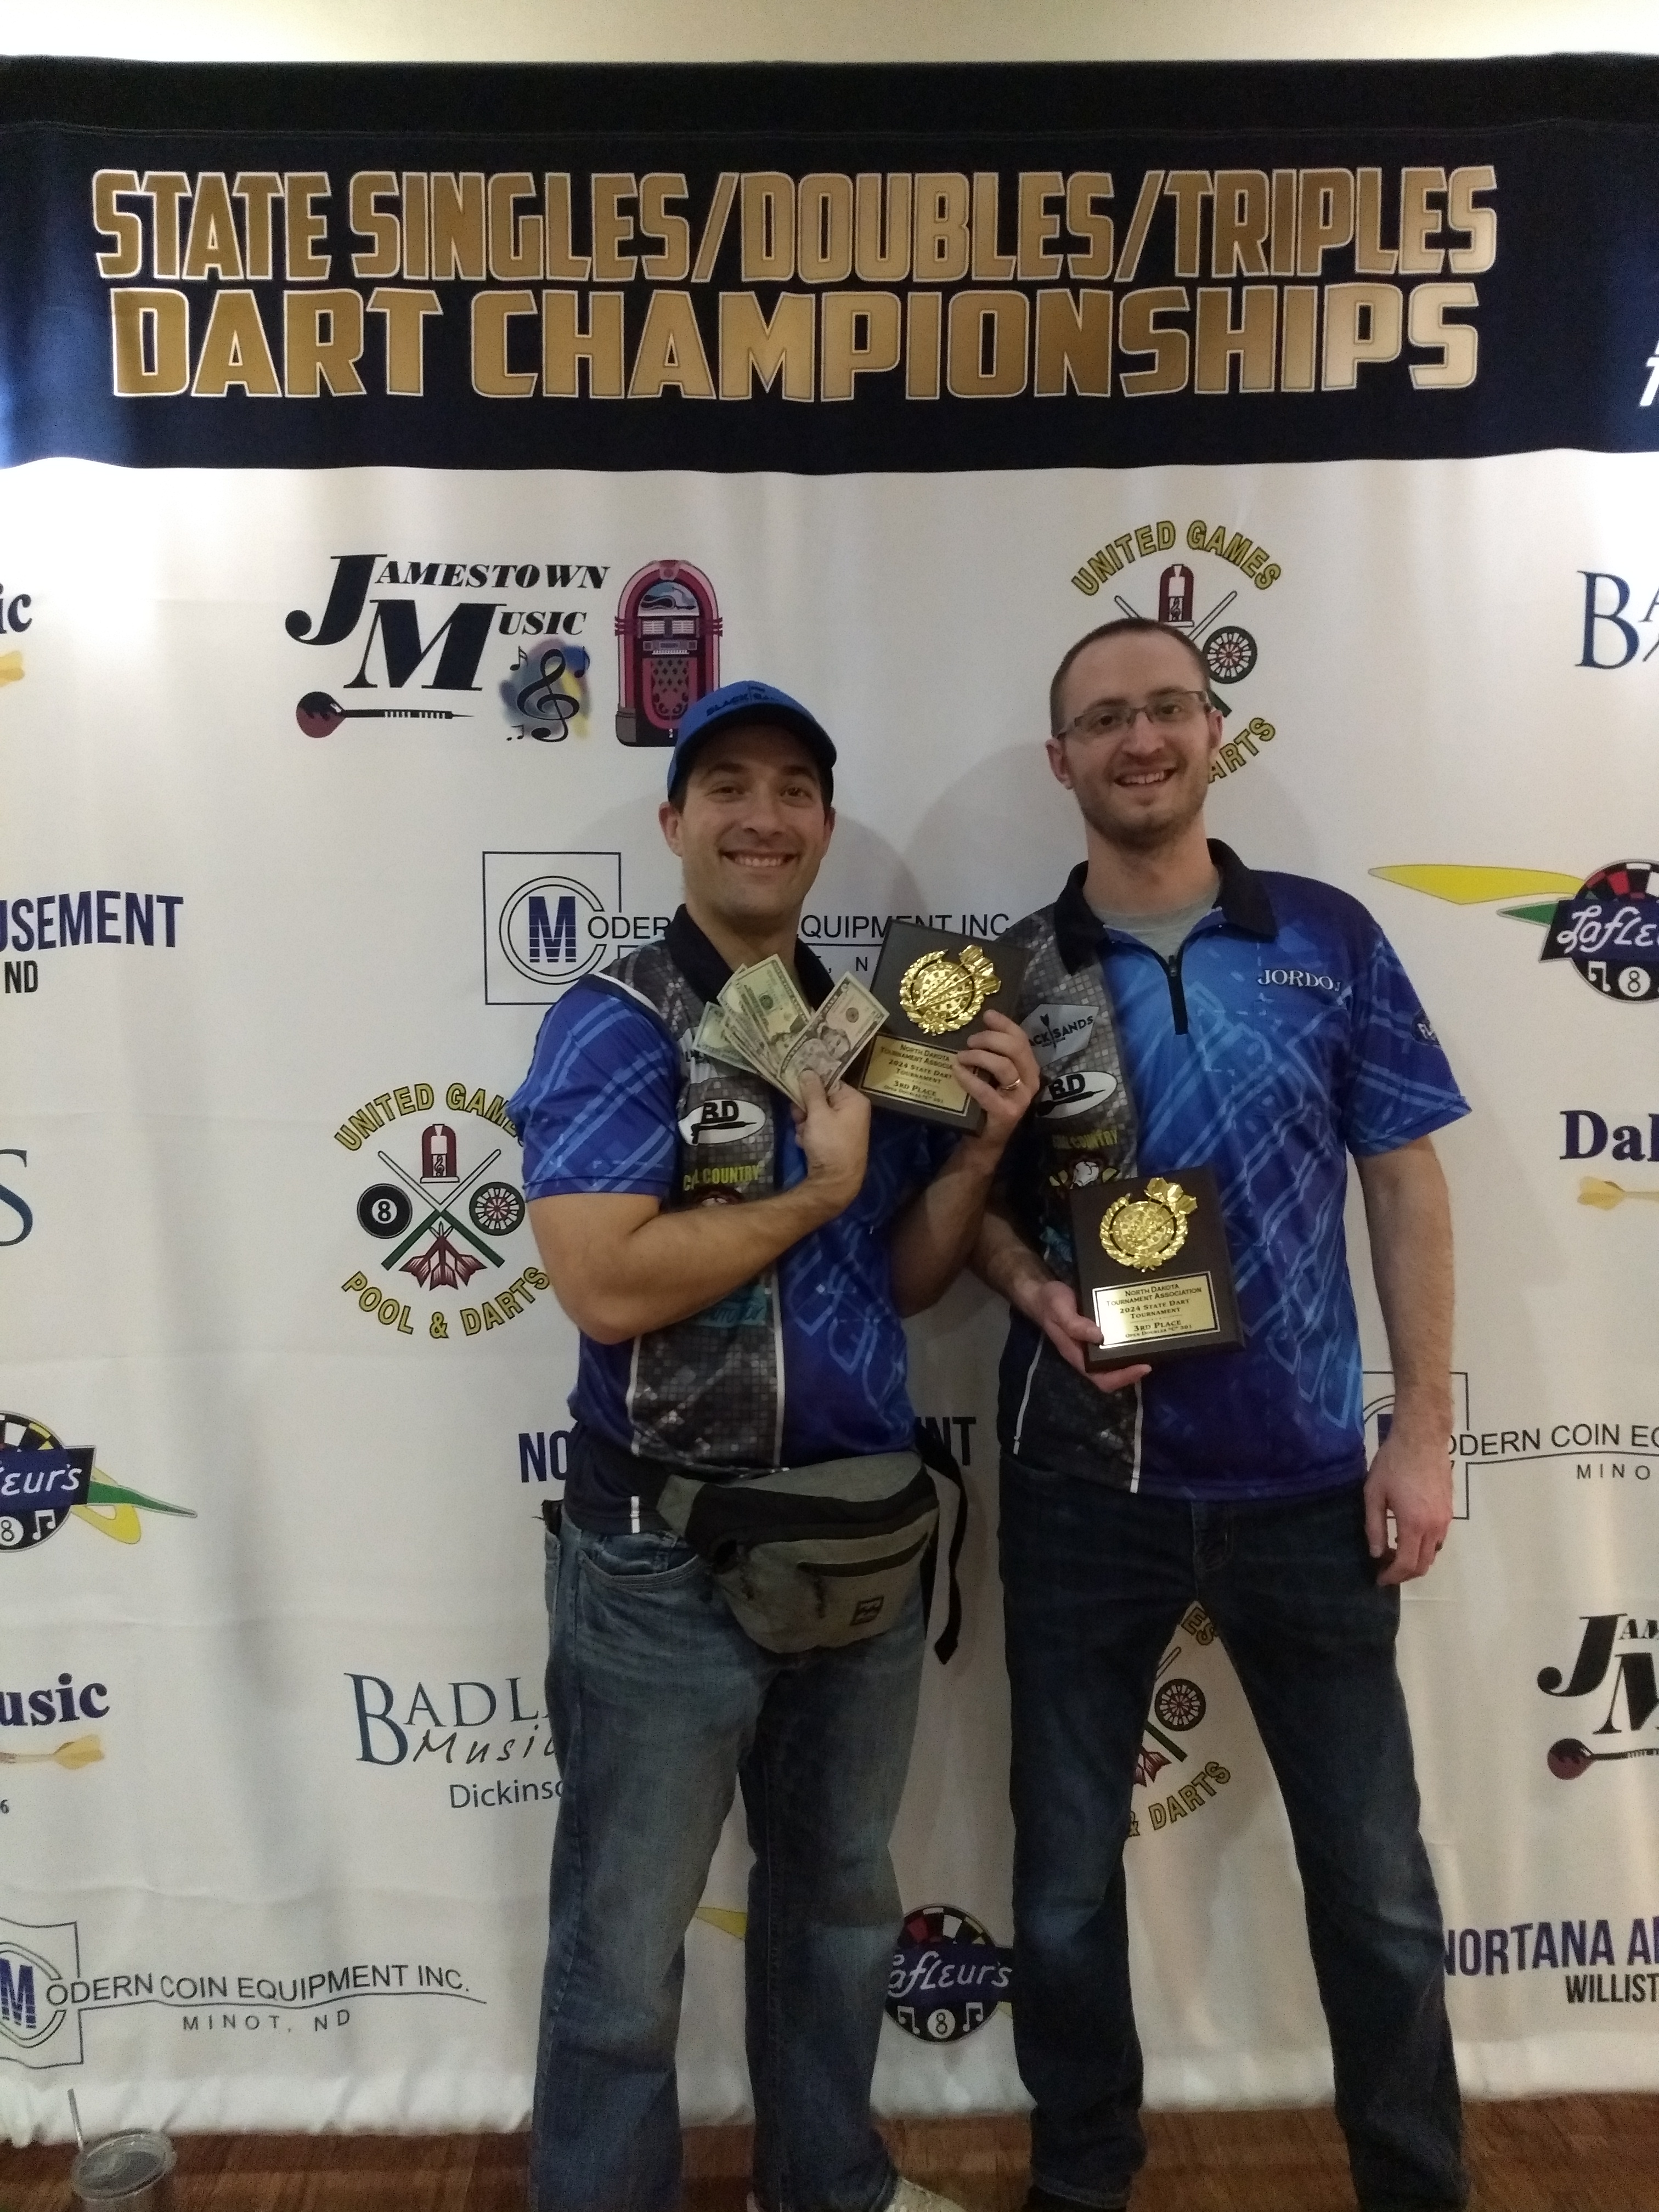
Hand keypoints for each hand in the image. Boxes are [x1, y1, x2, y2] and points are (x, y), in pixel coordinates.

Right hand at [792, 1070, 870, 1213]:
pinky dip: (809, 1134)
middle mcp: (852, 1111)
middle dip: (806, 1108)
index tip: (795, 1087)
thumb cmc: (830, 1143)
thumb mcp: (818, 1114)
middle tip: (799, 1117)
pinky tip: (806, 1143)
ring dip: (805, 1123)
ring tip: (804, 1134)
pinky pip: (818, 1129)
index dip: (812, 1085)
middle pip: (822, 1098)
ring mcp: (844, 1127)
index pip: (830, 1082)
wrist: (835, 1182)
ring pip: (816, 1114)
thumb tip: (808, 1070)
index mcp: (854, 1100)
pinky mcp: (835, 1140)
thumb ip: (812, 1091)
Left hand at [952, 1010, 1040, 1152]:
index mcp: (1028, 1067)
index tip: (986, 1014)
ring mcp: (1021, 1097)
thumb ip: (991, 1054)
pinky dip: (969, 1078)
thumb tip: (974, 1027)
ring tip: (961, 1057)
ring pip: (1004, 1066)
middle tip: (970, 1041)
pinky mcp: (1007, 1113)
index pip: (1021, 1038)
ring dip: (979, 1057)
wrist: (984, 1139)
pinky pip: (986, 1090)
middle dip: (990, 1039)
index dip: (1004, 1023)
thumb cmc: (986, 1101)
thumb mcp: (992, 1074)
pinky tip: (956, 1071)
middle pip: (1015, 1048)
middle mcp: (1030, 1080)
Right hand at [1023, 1275, 1148, 1394]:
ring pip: (1116, 1359)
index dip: (1123, 1378)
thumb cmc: (1049, 1303)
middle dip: (1133, 1369)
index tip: (1144, 1367)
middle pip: (1113, 1374)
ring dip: (1133, 1355)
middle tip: (1154, 1354)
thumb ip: (1074, 1324)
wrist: (1042, 1293)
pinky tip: (1139, 1327)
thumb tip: (1099, 1336)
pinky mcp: (1098, 1332)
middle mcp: (1087, 1354)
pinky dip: (1128, 1340)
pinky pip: (1116, 1342)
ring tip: (1151, 1342)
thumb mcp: (1059, 1310)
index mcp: (1077, 1356)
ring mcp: (1093, 1344)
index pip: (1102, 1379)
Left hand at [1363, 1423, 1453, 1584]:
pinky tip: (1408, 1536)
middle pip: (1424, 1564)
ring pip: (1433, 1553)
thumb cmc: (1393, 1463)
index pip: (1406, 1564)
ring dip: (1416, 1560)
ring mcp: (1445, 1519)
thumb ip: (1375, 1526)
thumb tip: (1376, 1553)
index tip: (1379, 1579)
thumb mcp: (1374, 1493)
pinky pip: (1439, 1539)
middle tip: (1385, 1569)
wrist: (1422, 1439)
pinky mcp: (1450, 1510)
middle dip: (1404, 1573)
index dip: (1392, 1576)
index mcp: (1413, 1524)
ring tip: (1394, 1553)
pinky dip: (1425, 1547)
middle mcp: (1434, 1526)